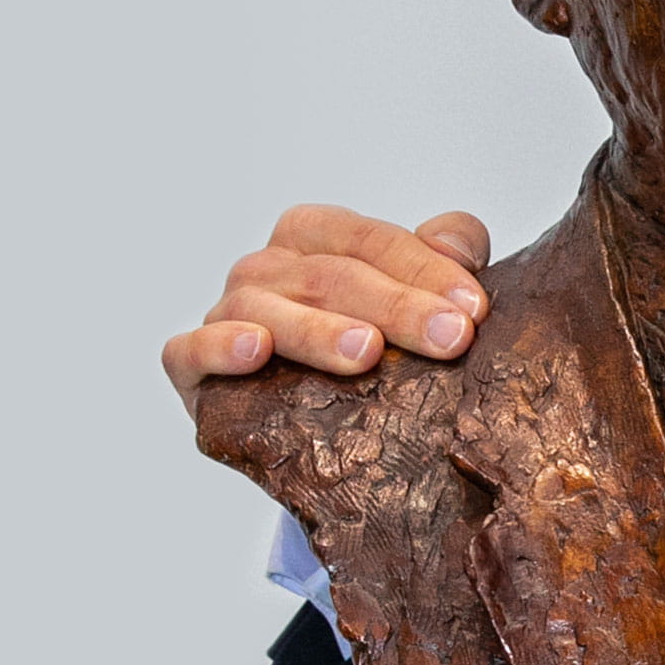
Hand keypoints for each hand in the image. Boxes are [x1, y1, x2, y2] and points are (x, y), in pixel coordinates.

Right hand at [164, 204, 494, 400]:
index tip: (475, 308)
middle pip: (329, 275)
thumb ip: (444, 255)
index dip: (424, 268)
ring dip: (318, 329)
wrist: (313, 429)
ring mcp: (225, 312)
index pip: (369, 239)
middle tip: (449, 338)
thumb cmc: (367, 345)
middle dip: (395, 306)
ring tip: (365, 352)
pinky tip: (255, 351)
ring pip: (266, 308)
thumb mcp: (414, 294)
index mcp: (315, 235)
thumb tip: (461, 246)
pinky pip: (192, 349)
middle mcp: (266, 267)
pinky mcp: (189, 365)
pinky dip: (219, 346)